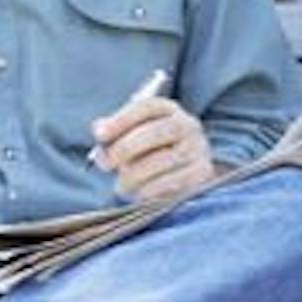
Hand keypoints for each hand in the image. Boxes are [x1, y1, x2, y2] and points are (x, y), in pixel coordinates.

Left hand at [90, 96, 215, 201]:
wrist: (181, 171)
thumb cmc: (146, 150)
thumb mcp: (128, 135)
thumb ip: (112, 131)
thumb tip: (100, 129)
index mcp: (167, 110)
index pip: (146, 107)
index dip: (121, 120)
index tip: (99, 135)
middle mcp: (187, 125)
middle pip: (155, 132)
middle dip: (125, 148)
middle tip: (105, 164)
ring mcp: (198, 149)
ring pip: (162, 160)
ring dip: (134, 174)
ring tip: (121, 184)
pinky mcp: (202, 173)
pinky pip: (172, 182)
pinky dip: (149, 189)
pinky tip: (138, 193)